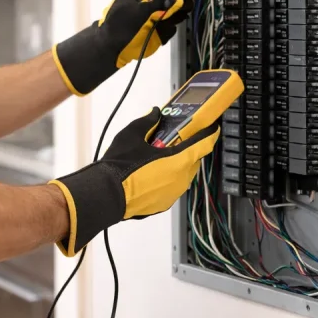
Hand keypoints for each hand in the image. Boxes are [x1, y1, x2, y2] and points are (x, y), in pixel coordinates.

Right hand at [48, 107, 219, 256]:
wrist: (105, 194)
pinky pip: (172, 186)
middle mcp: (180, 179)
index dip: (209, 132)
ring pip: (182, 173)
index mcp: (178, 160)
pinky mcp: (164, 203)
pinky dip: (167, 178)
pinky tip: (152, 173)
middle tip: (174, 139)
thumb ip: (147, 122)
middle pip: (193, 158)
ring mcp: (173, 193)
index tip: (212, 126)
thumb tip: (154, 114)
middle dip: (186, 148)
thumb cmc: (119, 167)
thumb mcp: (132, 134)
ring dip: (176, 164)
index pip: (203, 143)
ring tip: (159, 156)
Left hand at [52, 0, 202, 94]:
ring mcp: (152, 12)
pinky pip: (170, 24)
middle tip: (189, 3)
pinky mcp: (156, 26)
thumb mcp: (141, 11)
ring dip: (177, 13)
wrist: (110, 49)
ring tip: (175, 17)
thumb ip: (162, 2)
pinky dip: (169, 27)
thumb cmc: (120, 26)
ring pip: (174, 8)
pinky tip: (160, 31)